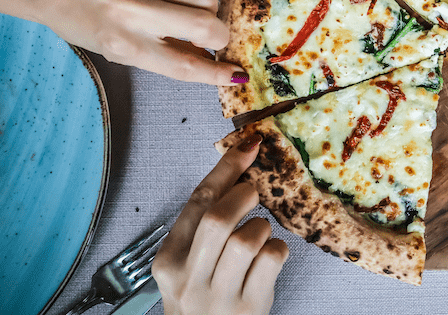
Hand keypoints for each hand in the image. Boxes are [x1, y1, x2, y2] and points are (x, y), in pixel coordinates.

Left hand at [0, 0, 245, 83]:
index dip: (218, 73)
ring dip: (210, 8)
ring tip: (195, 11)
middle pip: (206, 27)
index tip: (237, 74)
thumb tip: (204, 58)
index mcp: (124, 44)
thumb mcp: (113, 48)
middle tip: (214, 38)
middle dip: (220, 37)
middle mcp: (136, 12)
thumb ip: (159, 54)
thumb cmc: (75, 18)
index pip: (184, 65)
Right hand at [153, 134, 288, 314]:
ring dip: (262, 228)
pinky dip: (277, 249)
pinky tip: (268, 258)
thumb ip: (206, 225)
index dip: (226, 169)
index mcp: (169, 259)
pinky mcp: (249, 307)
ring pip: (248, 238)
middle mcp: (189, 279)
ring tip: (258, 237)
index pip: (197, 202)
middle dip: (243, 197)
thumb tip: (240, 169)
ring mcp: (218, 296)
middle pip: (218, 218)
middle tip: (253, 195)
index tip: (248, 147)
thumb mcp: (191, 263)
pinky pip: (272, 258)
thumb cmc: (203, 300)